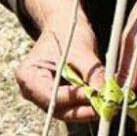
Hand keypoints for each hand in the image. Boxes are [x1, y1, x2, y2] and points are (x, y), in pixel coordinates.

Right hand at [16, 0, 102, 121]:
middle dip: (83, 109)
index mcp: (28, 76)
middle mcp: (30, 90)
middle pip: (58, 108)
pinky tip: (102, 101)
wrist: (64, 24)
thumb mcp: (81, 50)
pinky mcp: (55, 97)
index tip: (98, 99)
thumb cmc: (68, 32)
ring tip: (108, 105)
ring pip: (66, 111)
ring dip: (87, 109)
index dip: (75, 100)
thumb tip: (106, 94)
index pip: (52, 96)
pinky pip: (71, 106)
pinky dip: (86, 104)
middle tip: (107, 109)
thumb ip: (93, 74)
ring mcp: (41, 96)